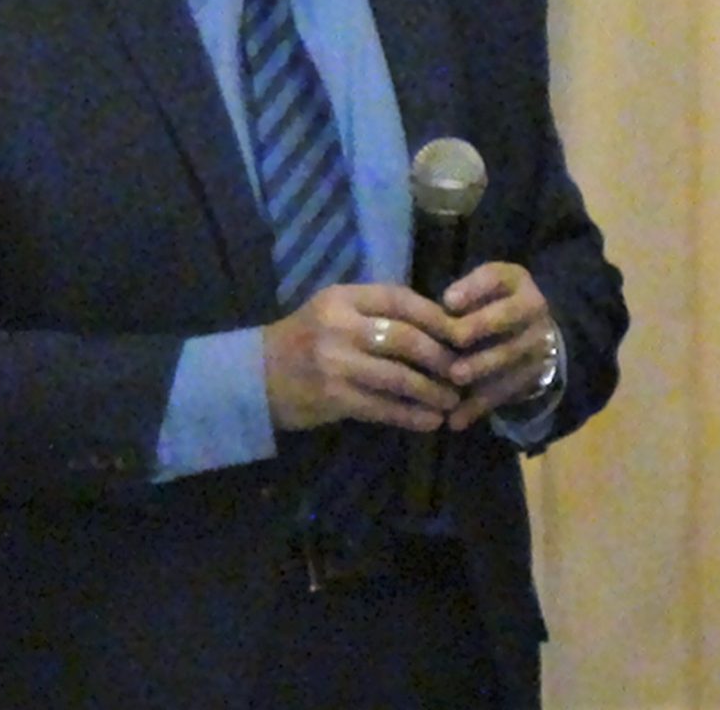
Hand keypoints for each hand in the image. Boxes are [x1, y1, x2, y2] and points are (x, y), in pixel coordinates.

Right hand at [261, 283, 461, 431]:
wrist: (256, 376)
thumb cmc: (307, 339)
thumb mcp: (336, 311)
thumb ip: (378, 311)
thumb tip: (440, 322)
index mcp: (343, 298)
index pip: (401, 300)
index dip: (437, 317)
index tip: (462, 333)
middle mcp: (339, 326)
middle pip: (405, 339)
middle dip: (441, 357)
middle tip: (463, 371)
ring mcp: (335, 363)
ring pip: (397, 377)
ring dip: (431, 391)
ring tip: (452, 401)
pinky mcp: (333, 398)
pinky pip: (381, 407)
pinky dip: (410, 415)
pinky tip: (430, 421)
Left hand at [437, 262, 560, 429]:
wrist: (533, 331)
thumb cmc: (491, 304)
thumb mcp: (483, 286)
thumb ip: (466, 292)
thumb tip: (447, 306)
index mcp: (516, 281)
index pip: (496, 278)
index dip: (473, 288)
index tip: (448, 301)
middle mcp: (534, 309)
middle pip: (506, 317)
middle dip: (480, 327)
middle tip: (455, 339)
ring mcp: (538, 344)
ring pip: (509, 356)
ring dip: (482, 367)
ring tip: (455, 378)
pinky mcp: (533, 376)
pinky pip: (507, 390)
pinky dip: (480, 405)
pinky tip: (456, 419)